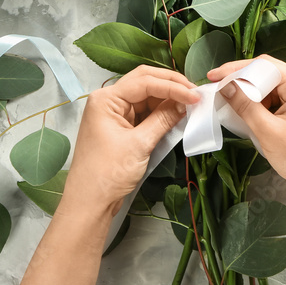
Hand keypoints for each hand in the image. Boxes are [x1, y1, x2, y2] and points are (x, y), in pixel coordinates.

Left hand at [64, 66, 199, 215]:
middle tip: (195, 93)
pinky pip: (145, 113)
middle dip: (170, 86)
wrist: (90, 202)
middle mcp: (109, 101)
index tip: (195, 96)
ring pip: (146, 97)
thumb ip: (163, 120)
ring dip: (168, 99)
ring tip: (190, 103)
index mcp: (106, 99)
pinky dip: (161, 112)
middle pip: (144, 82)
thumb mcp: (140, 144)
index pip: (144, 82)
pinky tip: (177, 114)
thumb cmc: (107, 174)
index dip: (172, 86)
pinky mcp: (121, 127)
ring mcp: (115, 114)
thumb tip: (185, 104)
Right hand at [207, 55, 285, 198]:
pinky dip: (261, 104)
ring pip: (271, 87)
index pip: (263, 66)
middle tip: (219, 88)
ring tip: (233, 106)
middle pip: (267, 73)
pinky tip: (249, 115)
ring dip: (251, 94)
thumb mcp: (268, 131)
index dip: (236, 69)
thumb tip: (226, 87)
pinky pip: (277, 98)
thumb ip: (245, 106)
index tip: (214, 76)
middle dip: (242, 81)